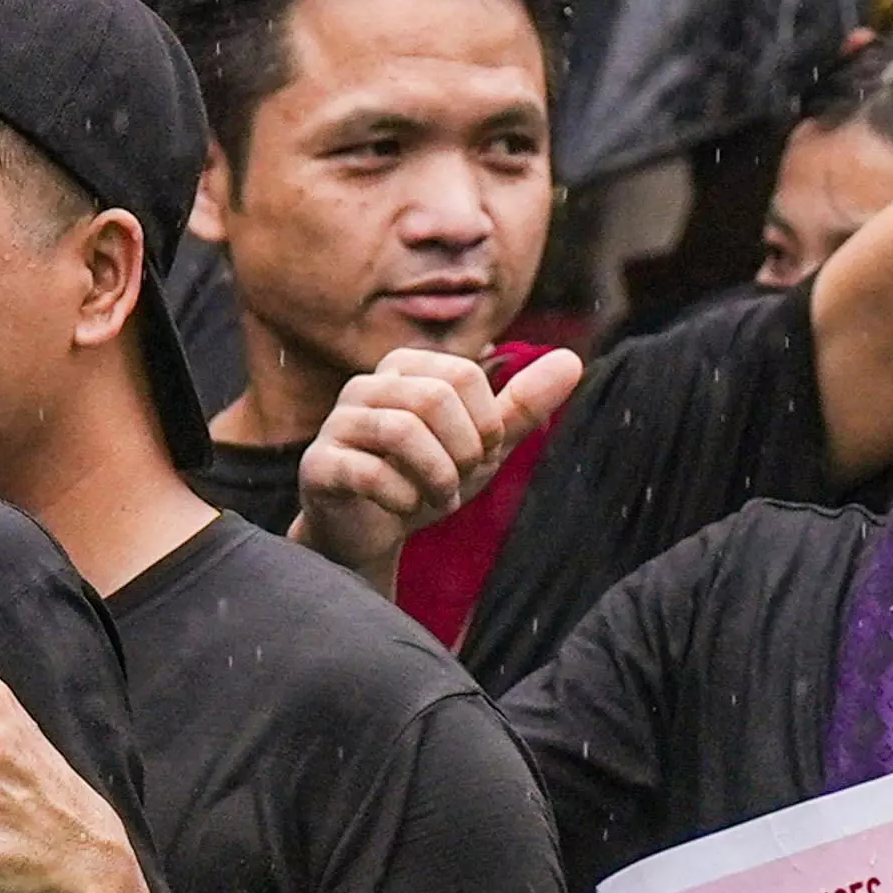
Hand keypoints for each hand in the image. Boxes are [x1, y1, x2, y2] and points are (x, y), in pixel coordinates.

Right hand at [297, 344, 585, 577]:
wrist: (370, 532)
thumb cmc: (425, 478)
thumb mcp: (482, 444)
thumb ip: (523, 404)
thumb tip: (573, 360)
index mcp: (406, 367)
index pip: (463, 374)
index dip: (486, 423)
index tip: (482, 455)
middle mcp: (366, 386)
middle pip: (434, 397)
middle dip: (464, 449)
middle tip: (463, 479)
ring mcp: (337, 424)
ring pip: (401, 430)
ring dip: (438, 476)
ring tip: (442, 498)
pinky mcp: (319, 465)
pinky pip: (368, 472)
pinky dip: (402, 497)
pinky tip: (405, 508)